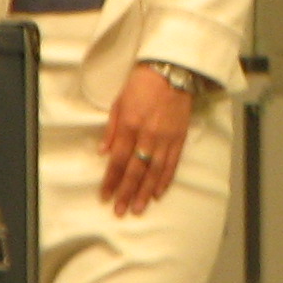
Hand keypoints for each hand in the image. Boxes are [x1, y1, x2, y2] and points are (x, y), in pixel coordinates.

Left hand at [101, 66, 196, 217]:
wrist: (171, 71)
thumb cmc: (141, 84)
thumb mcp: (119, 102)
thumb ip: (111, 129)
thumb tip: (103, 153)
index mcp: (130, 125)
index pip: (118, 159)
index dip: (111, 180)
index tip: (105, 196)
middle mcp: (147, 135)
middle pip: (135, 170)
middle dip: (127, 192)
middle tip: (120, 211)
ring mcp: (165, 139)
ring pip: (154, 171)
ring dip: (145, 192)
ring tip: (138, 209)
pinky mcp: (179, 138)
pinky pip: (172, 163)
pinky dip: (165, 180)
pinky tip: (158, 193)